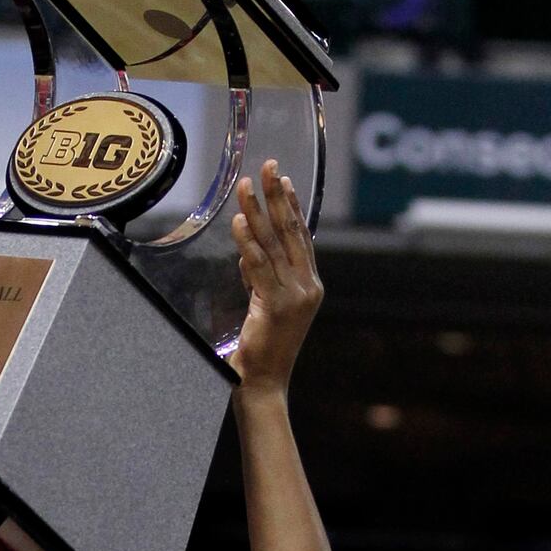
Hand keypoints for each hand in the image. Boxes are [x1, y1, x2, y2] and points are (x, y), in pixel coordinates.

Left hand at [228, 159, 322, 393]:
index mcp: (310, 286)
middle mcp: (308, 287)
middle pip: (291, 231)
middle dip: (279, 196)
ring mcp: (295, 296)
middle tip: (269, 166)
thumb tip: (248, 255)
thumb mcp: (265, 308)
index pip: (301, 237)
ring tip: (247, 185)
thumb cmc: (262, 350)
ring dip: (259, 211)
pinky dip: (248, 243)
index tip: (283, 180)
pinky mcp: (276, 306)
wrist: (264, 384)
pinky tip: (241, 221)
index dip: (292, 206)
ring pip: (274, 244)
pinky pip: (259, 267)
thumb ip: (261, 281)